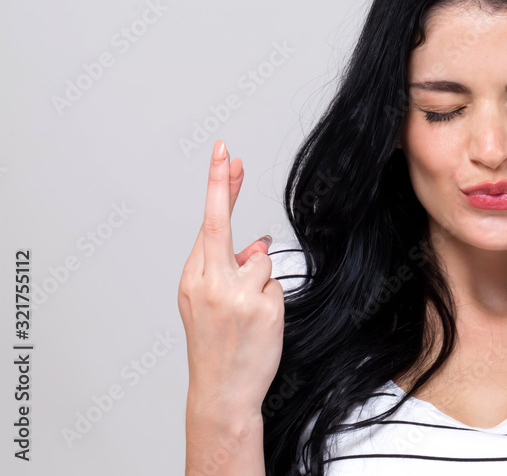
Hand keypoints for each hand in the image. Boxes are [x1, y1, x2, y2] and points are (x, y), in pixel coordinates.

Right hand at [178, 140, 284, 415]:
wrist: (222, 391)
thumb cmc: (217, 346)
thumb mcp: (207, 304)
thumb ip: (227, 268)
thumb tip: (258, 244)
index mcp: (192, 278)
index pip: (207, 224)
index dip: (216, 187)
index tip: (223, 155)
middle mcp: (210, 282)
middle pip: (224, 225)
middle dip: (224, 186)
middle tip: (228, 153)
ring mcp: (237, 294)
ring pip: (262, 262)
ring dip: (260, 282)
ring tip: (247, 315)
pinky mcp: (263, 307)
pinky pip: (276, 286)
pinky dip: (272, 301)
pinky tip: (259, 325)